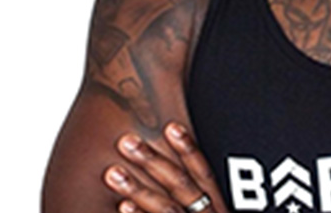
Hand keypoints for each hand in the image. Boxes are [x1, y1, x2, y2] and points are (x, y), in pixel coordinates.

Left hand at [104, 122, 229, 212]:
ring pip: (168, 210)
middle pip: (182, 188)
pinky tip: (121, 206)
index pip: (204, 174)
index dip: (189, 149)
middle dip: (153, 163)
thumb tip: (171, 163)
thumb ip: (198, 198)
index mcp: (217, 211)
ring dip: (138, 190)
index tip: (170, 125)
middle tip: (126, 141)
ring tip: (113, 173)